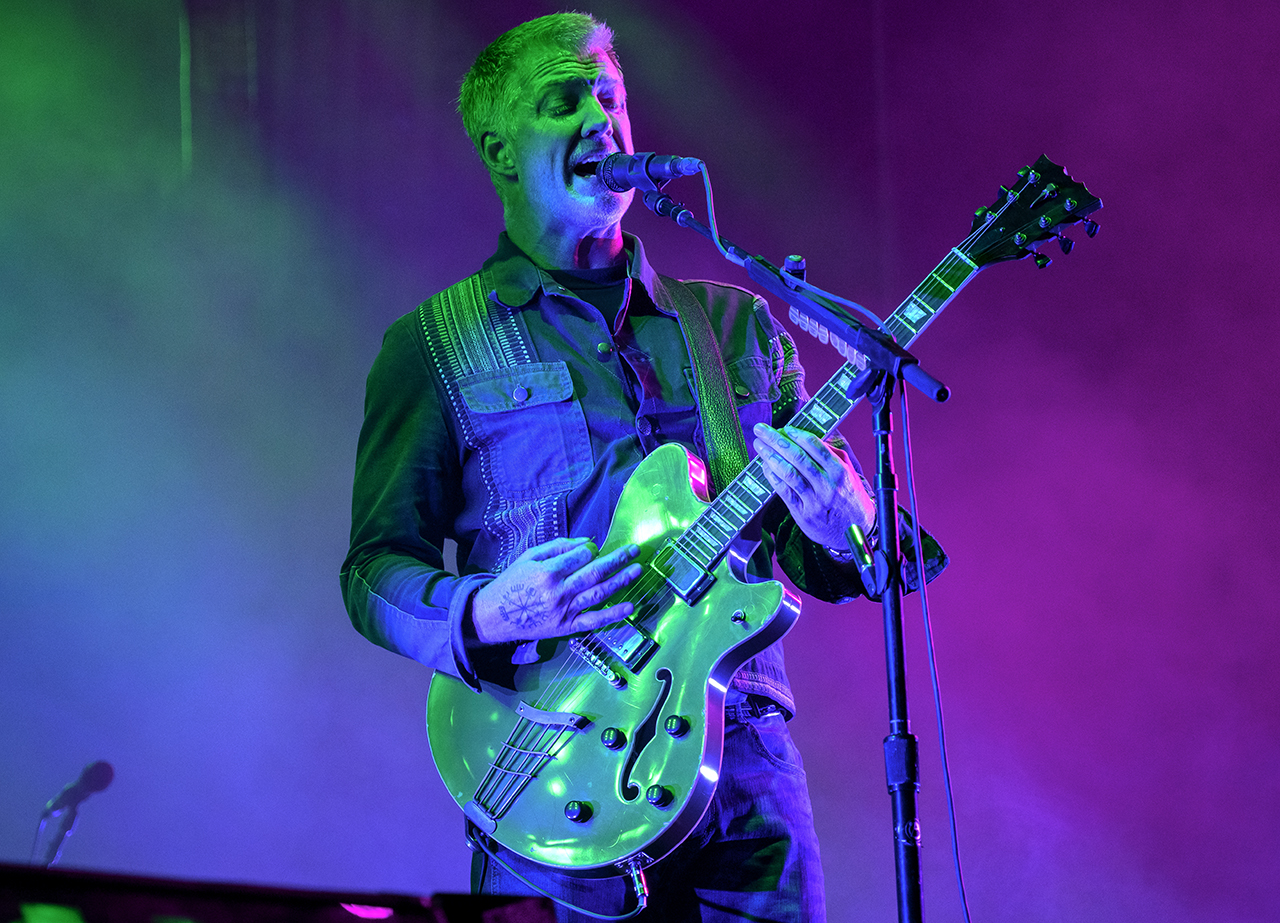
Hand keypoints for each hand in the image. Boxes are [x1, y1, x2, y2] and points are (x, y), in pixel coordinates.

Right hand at [471, 537, 642, 644]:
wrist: (493, 616)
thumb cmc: (511, 584)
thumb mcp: (529, 557)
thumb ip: (558, 547)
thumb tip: (588, 542)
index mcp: (548, 571)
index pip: (581, 556)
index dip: (591, 549)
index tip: (594, 548)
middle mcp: (558, 591)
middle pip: (596, 572)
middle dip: (618, 559)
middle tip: (634, 550)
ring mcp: (564, 611)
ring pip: (599, 593)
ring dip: (621, 580)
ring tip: (637, 569)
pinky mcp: (567, 627)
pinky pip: (594, 620)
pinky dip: (614, 614)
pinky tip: (630, 606)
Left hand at [752, 423, 874, 548]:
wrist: (857, 528)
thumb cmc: (849, 496)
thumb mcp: (848, 471)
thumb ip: (830, 453)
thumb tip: (806, 435)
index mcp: (839, 470)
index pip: (815, 446)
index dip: (796, 434)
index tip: (783, 427)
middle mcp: (828, 484)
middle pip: (798, 457)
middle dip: (776, 440)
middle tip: (761, 430)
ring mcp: (815, 500)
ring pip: (789, 473)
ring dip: (770, 457)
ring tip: (759, 446)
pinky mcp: (804, 514)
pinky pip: (785, 491)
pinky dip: (773, 477)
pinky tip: (765, 466)